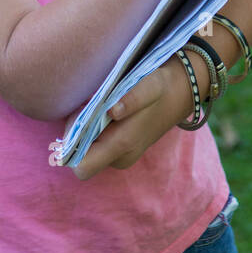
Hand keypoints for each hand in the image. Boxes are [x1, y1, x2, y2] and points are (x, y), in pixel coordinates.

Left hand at [71, 56, 190, 181]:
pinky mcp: (122, 149)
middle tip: (85, 108)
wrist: (180, 91)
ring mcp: (121, 155)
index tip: (76, 121)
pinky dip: (93, 130)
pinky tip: (103, 110)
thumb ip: (131, 99)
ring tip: (96, 106)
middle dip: (75, 136)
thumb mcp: (148, 86)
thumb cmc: (160, 87)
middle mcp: (119, 157)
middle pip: (80, 158)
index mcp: (122, 146)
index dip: (70, 147)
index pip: (81, 167)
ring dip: (84, 131)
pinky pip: (97, 145)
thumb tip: (112, 110)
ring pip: (87, 151)